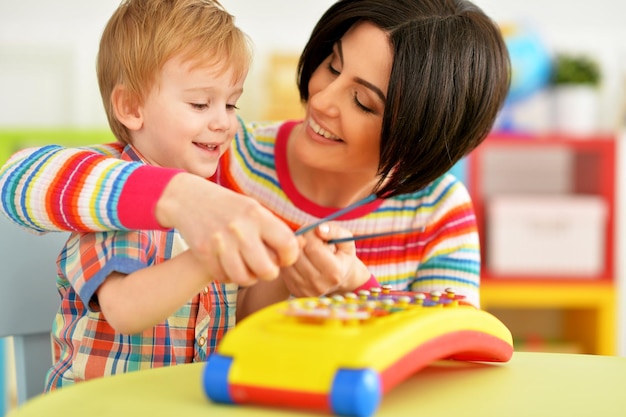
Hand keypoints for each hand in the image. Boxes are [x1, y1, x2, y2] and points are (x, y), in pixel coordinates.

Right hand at [155, 173, 299, 285]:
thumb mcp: (253, 208)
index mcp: (257, 215)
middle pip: (266, 270)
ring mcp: (220, 242)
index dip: (290, 256)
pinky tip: (230, 266)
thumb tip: (301, 247)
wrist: (188, 199)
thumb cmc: (228, 207)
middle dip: (269, 273)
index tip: (285, 257)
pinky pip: (224, 278)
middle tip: (266, 268)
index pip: (287, 244)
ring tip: (248, 269)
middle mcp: (240, 229)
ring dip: (249, 278)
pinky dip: (229, 277)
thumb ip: (273, 228)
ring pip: (244, 279)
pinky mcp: (204, 253)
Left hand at [280, 222, 370, 296]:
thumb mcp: (346, 241)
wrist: (340, 278)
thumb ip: (335, 231)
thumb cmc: (342, 255)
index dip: (309, 233)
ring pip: (289, 261)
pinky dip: (288, 259)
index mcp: (334, 272)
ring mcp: (306, 290)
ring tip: (303, 245)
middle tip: (306, 235)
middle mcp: (319, 284)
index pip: (313, 247)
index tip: (312, 229)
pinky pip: (285, 270)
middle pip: (299, 254)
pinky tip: (298, 255)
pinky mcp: (295, 291)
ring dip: (293, 249)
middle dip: (300, 239)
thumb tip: (318, 229)